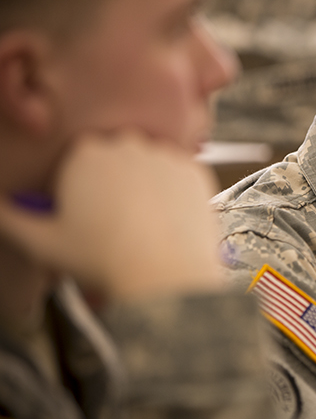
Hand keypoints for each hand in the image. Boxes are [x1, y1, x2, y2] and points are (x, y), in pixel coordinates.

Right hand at [0, 132, 224, 300]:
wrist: (163, 274)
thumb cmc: (101, 259)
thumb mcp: (42, 241)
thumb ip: (10, 218)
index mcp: (86, 153)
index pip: (81, 158)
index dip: (82, 185)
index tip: (85, 210)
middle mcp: (128, 144)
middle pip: (117, 159)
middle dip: (114, 182)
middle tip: (115, 220)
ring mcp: (165, 155)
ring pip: (149, 166)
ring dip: (145, 185)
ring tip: (143, 224)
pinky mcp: (195, 170)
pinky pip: (179, 177)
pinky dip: (174, 194)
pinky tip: (166, 221)